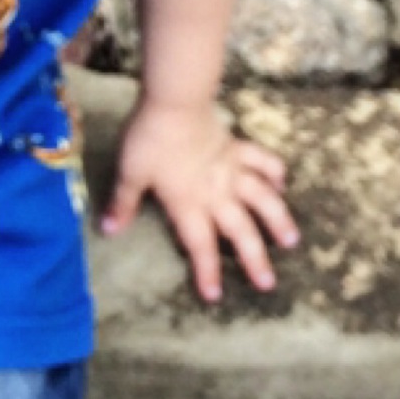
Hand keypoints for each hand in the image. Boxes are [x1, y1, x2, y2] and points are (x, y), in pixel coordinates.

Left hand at [99, 98, 297, 302]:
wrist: (175, 102)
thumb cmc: (148, 140)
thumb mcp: (130, 174)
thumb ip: (124, 203)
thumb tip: (109, 230)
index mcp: (189, 203)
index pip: (200, 245)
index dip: (207, 271)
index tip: (214, 296)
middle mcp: (217, 193)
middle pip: (240, 231)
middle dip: (254, 259)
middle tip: (268, 283)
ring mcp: (232, 170)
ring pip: (263, 200)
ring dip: (278, 220)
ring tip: (290, 240)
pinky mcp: (238, 147)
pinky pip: (263, 161)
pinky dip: (275, 171)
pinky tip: (283, 182)